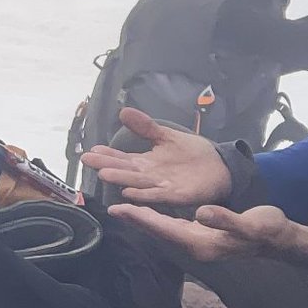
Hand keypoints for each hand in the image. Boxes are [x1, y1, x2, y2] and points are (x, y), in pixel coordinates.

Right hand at [80, 106, 233, 207]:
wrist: (220, 167)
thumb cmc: (192, 154)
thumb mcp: (166, 136)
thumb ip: (145, 127)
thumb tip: (123, 111)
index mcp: (147, 162)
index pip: (123, 158)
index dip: (107, 154)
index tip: (91, 150)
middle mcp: (150, 176)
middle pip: (126, 170)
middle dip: (107, 165)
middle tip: (88, 160)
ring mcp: (162, 186)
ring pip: (138, 182)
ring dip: (121, 179)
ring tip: (104, 174)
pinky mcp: (177, 195)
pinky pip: (158, 195)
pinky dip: (144, 194)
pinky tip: (130, 192)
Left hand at [110, 202, 307, 264]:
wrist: (280, 239)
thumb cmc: (267, 230)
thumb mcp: (250, 224)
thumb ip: (225, 219)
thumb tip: (201, 212)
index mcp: (203, 243)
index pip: (165, 230)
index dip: (142, 219)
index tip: (119, 209)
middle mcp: (196, 245)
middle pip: (160, 231)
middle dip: (136, 219)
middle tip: (113, 207)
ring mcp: (199, 242)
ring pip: (165, 229)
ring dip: (145, 219)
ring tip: (124, 207)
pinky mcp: (203, 236)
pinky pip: (174, 227)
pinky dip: (159, 218)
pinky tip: (150, 209)